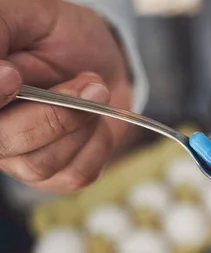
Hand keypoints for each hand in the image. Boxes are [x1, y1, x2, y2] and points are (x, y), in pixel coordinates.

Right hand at [0, 0, 132, 192]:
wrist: (101, 61)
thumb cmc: (57, 35)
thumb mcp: (27, 17)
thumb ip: (0, 30)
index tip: (12, 74)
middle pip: (4, 143)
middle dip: (53, 114)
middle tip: (88, 84)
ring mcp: (20, 159)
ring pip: (40, 163)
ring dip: (81, 125)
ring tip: (94, 92)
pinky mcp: (56, 176)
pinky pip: (76, 173)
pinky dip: (98, 144)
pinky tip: (96, 120)